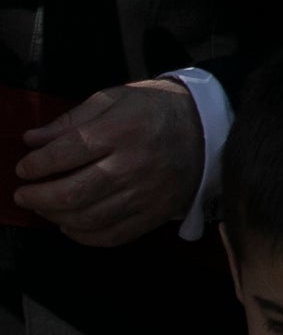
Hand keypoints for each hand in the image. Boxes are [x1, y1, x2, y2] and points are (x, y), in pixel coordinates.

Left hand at [15, 79, 202, 245]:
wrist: (207, 128)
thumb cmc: (154, 109)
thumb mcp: (114, 99)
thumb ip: (71, 119)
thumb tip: (31, 141)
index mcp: (123, 128)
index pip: (66, 152)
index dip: (36, 164)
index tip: (24, 168)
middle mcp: (135, 163)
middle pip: (72, 193)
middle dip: (37, 197)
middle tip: (23, 194)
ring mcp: (147, 192)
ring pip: (87, 218)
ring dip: (55, 217)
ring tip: (44, 208)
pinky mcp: (156, 213)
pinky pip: (111, 235)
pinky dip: (83, 235)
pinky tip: (70, 224)